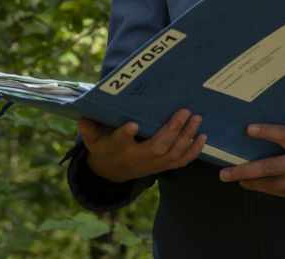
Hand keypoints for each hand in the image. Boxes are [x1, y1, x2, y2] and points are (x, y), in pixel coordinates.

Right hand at [78, 108, 205, 182]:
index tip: (132, 124)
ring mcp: (152, 165)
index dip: (125, 134)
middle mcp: (137, 159)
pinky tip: (203, 137)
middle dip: (172, 130)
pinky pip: (180, 162)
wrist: (112, 172)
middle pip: (157, 147)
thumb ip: (90, 129)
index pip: (119, 142)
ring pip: (173, 154)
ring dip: (187, 137)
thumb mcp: (93, 139)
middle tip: (185, 111)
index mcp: (117, 149)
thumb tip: (81, 117)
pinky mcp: (162, 167)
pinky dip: (193, 151)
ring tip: (197, 119)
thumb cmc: (104, 147)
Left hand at [217, 124, 284, 201]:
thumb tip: (274, 139)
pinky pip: (283, 193)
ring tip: (238, 181)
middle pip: (268, 168)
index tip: (248, 129)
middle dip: (243, 172)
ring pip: (272, 186)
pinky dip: (270, 189)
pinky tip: (260, 187)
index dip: (265, 131)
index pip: (283, 135)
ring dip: (253, 184)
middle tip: (225, 174)